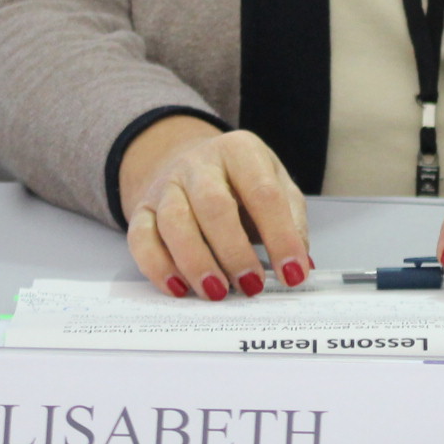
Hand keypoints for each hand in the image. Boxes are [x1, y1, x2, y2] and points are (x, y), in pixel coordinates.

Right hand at [117, 117, 310, 299]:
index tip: (293, 273)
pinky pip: (142, 238)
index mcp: (240, 151)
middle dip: (234, 251)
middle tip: (251, 286)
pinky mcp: (142, 209)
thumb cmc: (241, 182)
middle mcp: (199, 163)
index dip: (280, 236)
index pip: (264, 193)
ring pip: (174, 222)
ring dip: (196, 262)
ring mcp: (166, 185)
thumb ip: (292, 221)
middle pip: (214, 205)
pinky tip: (179, 288)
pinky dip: (158, 267)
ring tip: (217, 292)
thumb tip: (302, 263)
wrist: (191, 163)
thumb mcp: (276, 185)